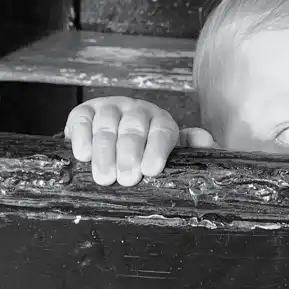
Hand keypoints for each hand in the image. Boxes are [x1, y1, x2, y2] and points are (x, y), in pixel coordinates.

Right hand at [63, 96, 213, 185]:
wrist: (114, 140)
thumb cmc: (147, 153)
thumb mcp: (173, 152)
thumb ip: (192, 148)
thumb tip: (206, 141)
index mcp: (160, 121)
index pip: (162, 131)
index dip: (157, 149)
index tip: (151, 170)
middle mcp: (136, 111)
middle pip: (133, 128)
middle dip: (129, 154)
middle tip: (126, 179)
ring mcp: (110, 109)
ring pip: (107, 125)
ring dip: (105, 152)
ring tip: (104, 176)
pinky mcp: (85, 112)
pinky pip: (82, 119)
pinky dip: (81, 136)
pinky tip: (84, 154)